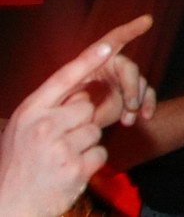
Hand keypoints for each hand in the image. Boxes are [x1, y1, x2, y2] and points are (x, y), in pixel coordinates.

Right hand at [0, 15, 154, 216]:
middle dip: (81, 122)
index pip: (63, 79)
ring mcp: (59, 147)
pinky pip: (100, 152)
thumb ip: (47, 109)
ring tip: (60, 160)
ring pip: (95, 131)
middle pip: (86, 107)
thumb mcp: (23, 130)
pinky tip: (68, 173)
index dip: (88, 61)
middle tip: (58, 143)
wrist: (10, 206)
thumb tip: (79, 91)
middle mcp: (43, 126)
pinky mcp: (75, 167)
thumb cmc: (19, 164)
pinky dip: (90, 162)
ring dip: (85, 145)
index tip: (110, 45)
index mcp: (29, 112)